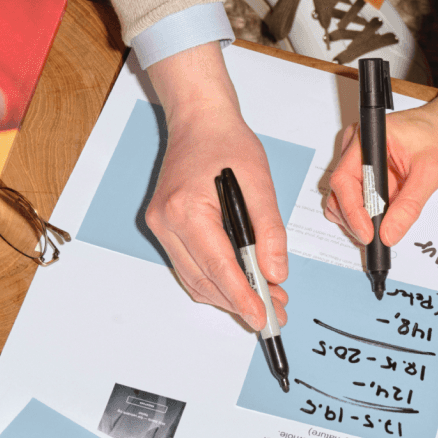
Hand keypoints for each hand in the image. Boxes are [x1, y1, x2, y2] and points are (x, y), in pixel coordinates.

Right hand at [145, 44, 286, 329]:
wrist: (199, 120)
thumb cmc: (226, 142)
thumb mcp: (260, 182)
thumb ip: (269, 230)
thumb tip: (275, 273)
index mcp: (186, 208)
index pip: (218, 266)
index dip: (242, 297)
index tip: (261, 317)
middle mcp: (166, 221)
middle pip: (204, 280)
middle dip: (240, 302)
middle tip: (275, 313)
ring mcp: (161, 226)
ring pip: (195, 279)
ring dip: (229, 296)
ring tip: (266, 301)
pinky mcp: (165, 228)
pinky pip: (190, 266)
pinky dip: (216, 281)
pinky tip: (243, 285)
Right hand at [323, 98, 437, 245]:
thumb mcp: (431, 172)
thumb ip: (409, 205)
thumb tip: (389, 232)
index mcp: (369, 137)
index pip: (344, 180)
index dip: (352, 211)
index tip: (367, 233)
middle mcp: (359, 147)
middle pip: (339, 192)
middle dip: (353, 220)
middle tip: (376, 237)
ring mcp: (363, 160)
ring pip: (345, 199)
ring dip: (358, 220)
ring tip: (382, 230)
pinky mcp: (370, 172)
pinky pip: (360, 199)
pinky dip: (367, 215)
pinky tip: (383, 221)